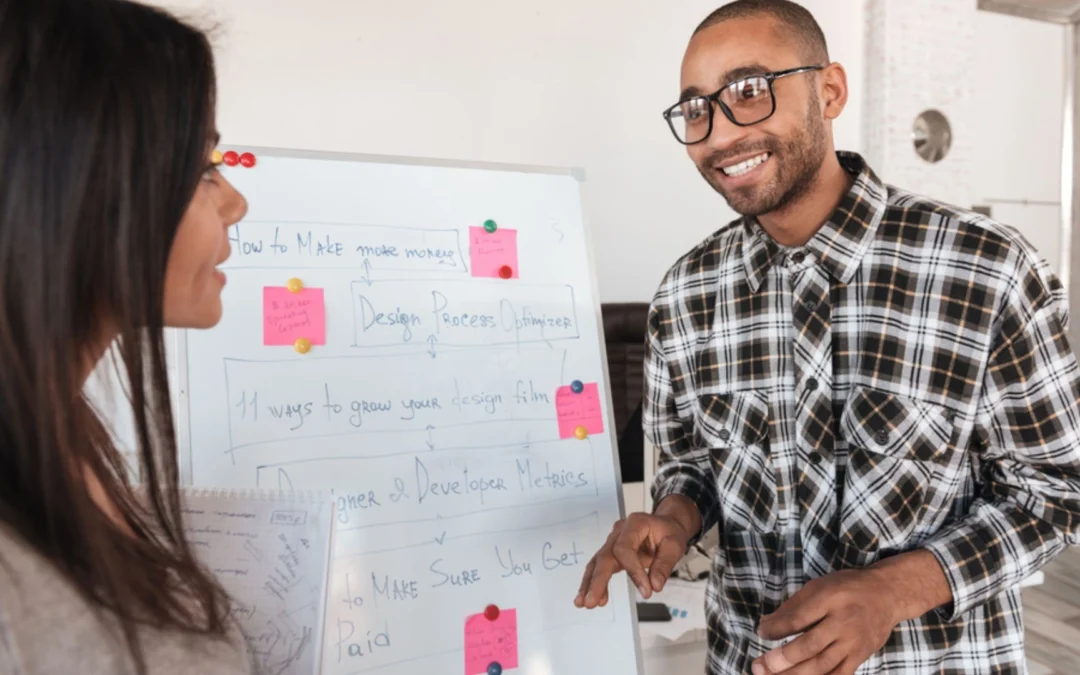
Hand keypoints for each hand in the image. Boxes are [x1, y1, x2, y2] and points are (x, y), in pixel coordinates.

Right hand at [574, 509, 691, 608]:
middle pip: (604, 556)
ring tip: (585, 603)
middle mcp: (619, 531)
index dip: (633, 571)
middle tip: (592, 601)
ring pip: (597, 562)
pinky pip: (601, 567)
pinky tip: (597, 598)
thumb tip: (654, 586)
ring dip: (590, 584)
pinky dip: (596, 583)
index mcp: (635, 524)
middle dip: (598, 580)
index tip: (647, 591)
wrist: (666, 525)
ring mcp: (613, 541)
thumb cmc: (669, 532)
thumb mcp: (674, 546)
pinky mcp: (612, 553)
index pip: (625, 549)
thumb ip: (664, 565)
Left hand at [752, 567, 899, 674]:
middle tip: (759, 666)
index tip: (761, 632)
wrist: (887, 595)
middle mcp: (843, 622)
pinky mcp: (861, 656)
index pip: (798, 619)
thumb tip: (766, 626)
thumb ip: (793, 606)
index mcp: (829, 599)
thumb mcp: (818, 586)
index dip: (776, 629)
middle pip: (809, 646)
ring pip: (822, 666)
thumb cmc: (846, 587)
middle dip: (782, 659)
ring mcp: (854, 643)